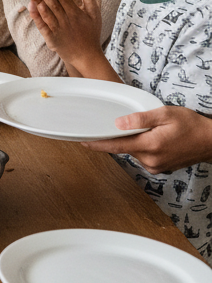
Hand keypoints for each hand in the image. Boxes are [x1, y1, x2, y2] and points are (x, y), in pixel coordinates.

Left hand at [26, 0, 111, 77]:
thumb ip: (91, 1)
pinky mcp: (52, 38)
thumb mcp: (95, 17)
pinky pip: (43, 25)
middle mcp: (68, 18)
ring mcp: (59, 28)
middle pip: (54, 0)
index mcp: (77, 12)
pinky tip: (30, 6)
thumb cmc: (91, 35)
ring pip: (47, 11)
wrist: (86, 56)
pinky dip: (36, 16)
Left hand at [84, 107, 211, 174]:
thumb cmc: (191, 125)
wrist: (211, 142)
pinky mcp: (159, 168)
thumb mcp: (165, 114)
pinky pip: (142, 156)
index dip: (97, 144)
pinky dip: (143, 147)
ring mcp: (155, 166)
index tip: (82, 141)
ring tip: (153, 131)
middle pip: (124, 147)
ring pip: (133, 151)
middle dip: (122, 136)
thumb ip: (140, 119)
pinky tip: (155, 139)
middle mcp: (150, 160)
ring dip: (135, 141)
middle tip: (131, 123)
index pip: (116, 145)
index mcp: (150, 146)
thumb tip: (118, 123)